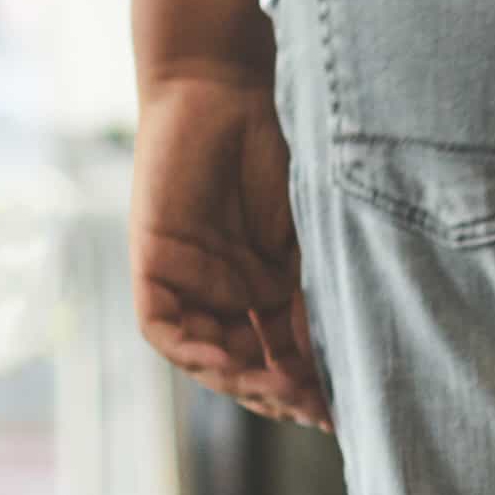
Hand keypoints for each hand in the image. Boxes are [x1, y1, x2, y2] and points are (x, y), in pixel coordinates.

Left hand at [131, 68, 330, 428]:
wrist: (229, 83)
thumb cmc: (282, 142)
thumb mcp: (311, 234)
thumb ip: (317, 293)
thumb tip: (339, 361)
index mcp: (270, 285)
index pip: (285, 356)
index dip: (309, 388)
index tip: (341, 411)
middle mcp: (228, 289)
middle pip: (248, 365)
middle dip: (279, 393)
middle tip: (314, 409)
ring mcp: (190, 278)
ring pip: (206, 355)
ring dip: (239, 381)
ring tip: (280, 391)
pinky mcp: (154, 261)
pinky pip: (163, 327)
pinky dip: (191, 350)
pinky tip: (225, 361)